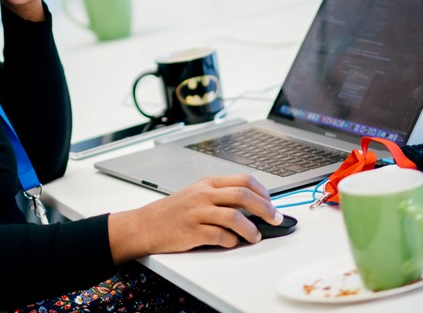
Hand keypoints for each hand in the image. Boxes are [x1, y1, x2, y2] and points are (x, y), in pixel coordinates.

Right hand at [107, 175, 281, 263]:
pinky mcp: (192, 231)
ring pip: (234, 217)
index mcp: (207, 183)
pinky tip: (232, 242)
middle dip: (266, 209)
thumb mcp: (197, 194)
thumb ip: (221, 196)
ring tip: (255, 237)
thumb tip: (254, 205)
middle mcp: (204, 195)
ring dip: (251, 230)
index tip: (272, 204)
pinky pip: (220, 236)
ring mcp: (197, 213)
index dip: (263, 193)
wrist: (147, 224)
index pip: (243, 181)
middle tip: (275, 220)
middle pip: (243, 196)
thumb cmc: (175, 210)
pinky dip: (231, 241)